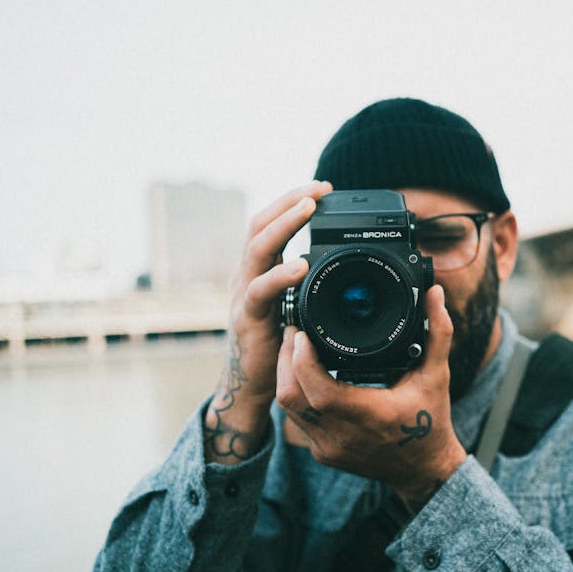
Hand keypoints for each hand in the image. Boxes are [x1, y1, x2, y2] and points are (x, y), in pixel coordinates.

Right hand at [204, 180, 333, 463]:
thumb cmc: (274, 343)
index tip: (322, 188)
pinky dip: (281, 275)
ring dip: (285, 223)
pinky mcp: (248, 318)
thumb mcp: (290, 304)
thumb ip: (302, 281)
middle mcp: (248, 274)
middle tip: (318, 188)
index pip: (271, 222)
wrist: (251, 384)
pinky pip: (261, 290)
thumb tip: (328, 260)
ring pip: (258, 247)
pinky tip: (300, 266)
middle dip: (289, 201)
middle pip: (261, 224)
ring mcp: (244, 293)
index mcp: (260, 268)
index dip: (292, 201)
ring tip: (308, 208)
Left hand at [276, 285, 466, 510]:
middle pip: (291, 395)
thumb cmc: (431, 423)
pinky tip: (304, 375)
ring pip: (288, 408)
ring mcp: (328, 448)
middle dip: (285, 360)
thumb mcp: (438, 375)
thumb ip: (438, 332)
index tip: (303, 332)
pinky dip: (296, 394)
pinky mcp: (322, 453)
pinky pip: (296, 419)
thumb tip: (435, 293)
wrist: (425, 471)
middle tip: (294, 332)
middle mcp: (342, 435)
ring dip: (286, 376)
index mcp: (368, 415)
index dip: (301, 359)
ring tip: (295, 348)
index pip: (318, 389)